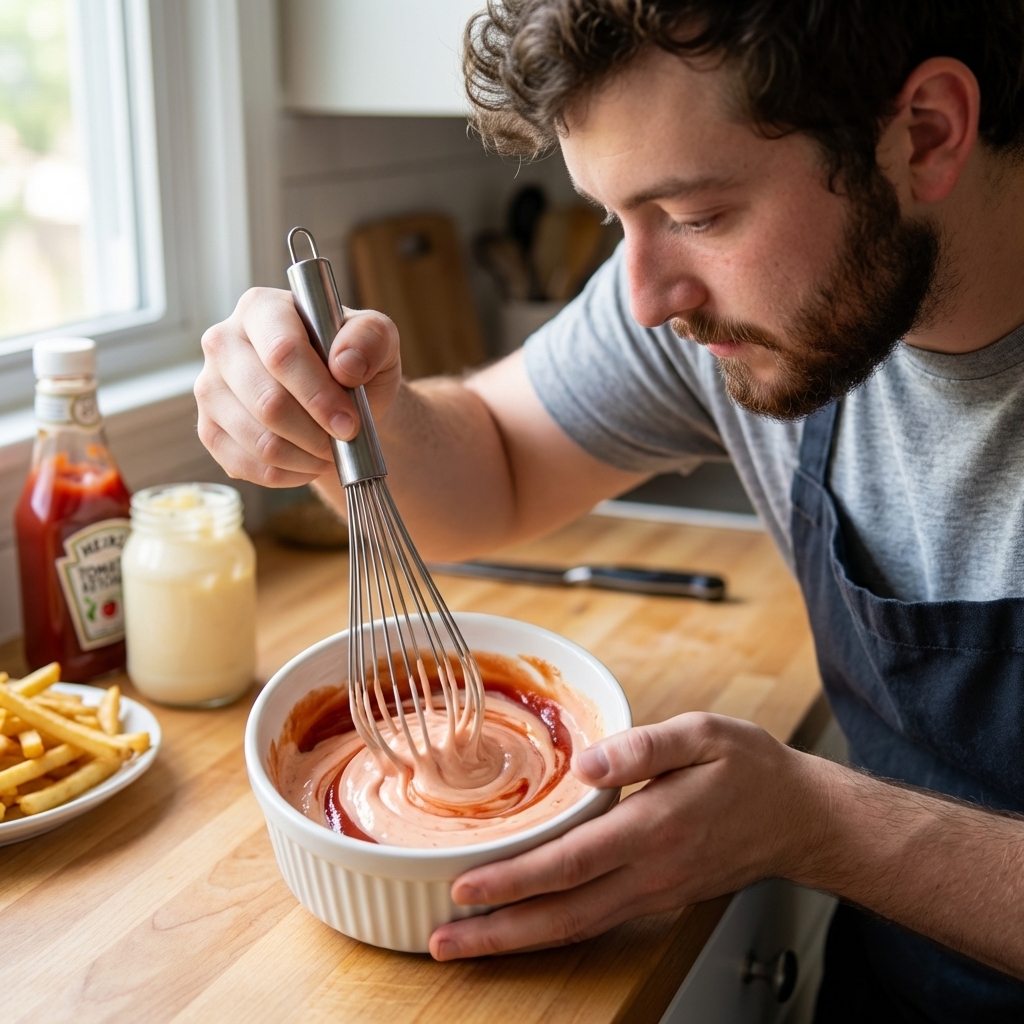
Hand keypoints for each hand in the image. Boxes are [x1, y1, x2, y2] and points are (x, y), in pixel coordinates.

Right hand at [194, 287, 402, 486]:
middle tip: (345, 440)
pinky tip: (308, 464)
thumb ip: (370, 338)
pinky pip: (244, 465)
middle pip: (267, 402)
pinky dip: (285, 475)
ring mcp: (209, 388)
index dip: (318, 395)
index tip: (350, 423)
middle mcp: (223, 343)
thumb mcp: (378, 339)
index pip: (281, 352)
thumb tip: (345, 365)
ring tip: (331, 452)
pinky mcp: (208, 430)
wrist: (339, 398)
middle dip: (315, 433)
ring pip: (257, 440)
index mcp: (261, 308)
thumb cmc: (354, 362)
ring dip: (304, 457)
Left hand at [429, 713, 824, 959]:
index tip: (465, 887)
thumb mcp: (705, 734)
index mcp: (656, 826)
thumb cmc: (750, 769)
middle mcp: (651, 872)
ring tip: (467, 943)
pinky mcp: (657, 897)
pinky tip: (523, 924)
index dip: (515, 879)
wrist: (800, 819)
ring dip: (518, 939)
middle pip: (563, 915)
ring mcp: (654, 893)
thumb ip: (645, 745)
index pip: (572, 863)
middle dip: (499, 931)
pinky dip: (551, 930)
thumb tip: (590, 762)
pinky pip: (595, 921)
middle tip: (443, 941)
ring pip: (576, 927)